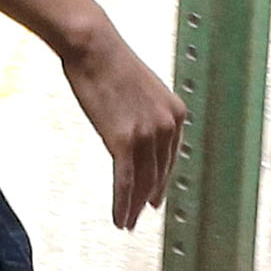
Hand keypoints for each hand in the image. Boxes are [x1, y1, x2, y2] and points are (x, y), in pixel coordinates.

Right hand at [56, 15, 185, 231]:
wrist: (94, 47)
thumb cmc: (109, 62)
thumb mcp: (140, 90)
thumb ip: (146, 113)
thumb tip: (137, 133)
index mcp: (176, 113)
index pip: (170, 158)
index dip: (161, 181)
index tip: (154, 198)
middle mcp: (167, 126)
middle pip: (158, 174)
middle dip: (148, 198)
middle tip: (140, 216)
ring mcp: (147, 134)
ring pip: (143, 182)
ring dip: (134, 207)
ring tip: (127, 223)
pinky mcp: (123, 141)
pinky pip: (125, 182)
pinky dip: (122, 204)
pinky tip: (119, 218)